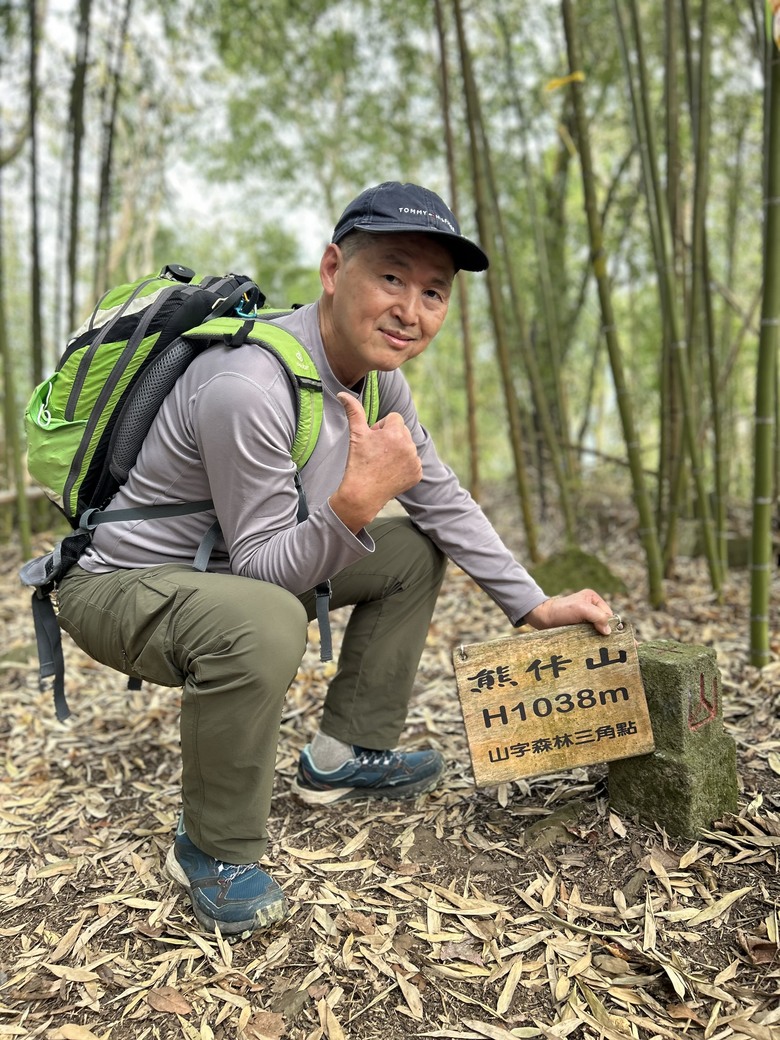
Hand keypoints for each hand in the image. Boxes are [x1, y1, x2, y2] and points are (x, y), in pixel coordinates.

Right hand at [329, 392, 421, 531]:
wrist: (362, 494)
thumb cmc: (357, 463)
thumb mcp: (356, 435)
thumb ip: (354, 411)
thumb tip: (342, 393)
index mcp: (396, 433)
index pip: (395, 418)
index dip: (382, 427)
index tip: (373, 440)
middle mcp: (410, 446)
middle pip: (403, 431)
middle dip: (391, 437)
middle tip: (376, 452)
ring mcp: (415, 461)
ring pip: (408, 446)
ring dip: (398, 450)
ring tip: (383, 463)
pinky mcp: (418, 474)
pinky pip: (414, 462)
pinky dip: (404, 465)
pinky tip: (390, 472)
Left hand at [525, 589, 614, 635]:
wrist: (542, 618)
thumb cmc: (560, 611)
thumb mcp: (581, 609)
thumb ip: (597, 616)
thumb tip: (608, 630)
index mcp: (593, 599)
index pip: (608, 614)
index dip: (607, 623)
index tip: (602, 632)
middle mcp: (590, 607)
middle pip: (604, 623)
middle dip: (601, 631)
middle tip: (596, 638)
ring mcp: (585, 618)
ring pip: (597, 630)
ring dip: (595, 636)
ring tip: (588, 639)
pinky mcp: (579, 628)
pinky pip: (589, 635)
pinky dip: (589, 639)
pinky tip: (585, 642)